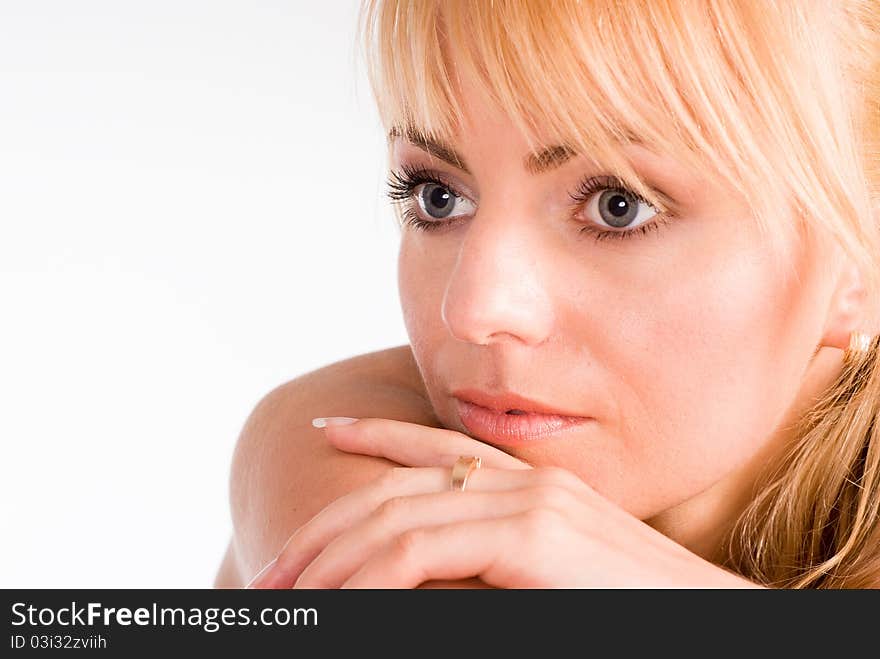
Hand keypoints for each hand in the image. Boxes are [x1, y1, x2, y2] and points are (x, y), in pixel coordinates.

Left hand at [247, 417, 758, 587]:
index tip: (328, 428)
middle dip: (328, 526)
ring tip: (285, 595)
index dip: (378, 434)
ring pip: (396, 518)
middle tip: (276, 566)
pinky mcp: (536, 536)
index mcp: (538, 485)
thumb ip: (510, 557)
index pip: (441, 447)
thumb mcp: (563, 574)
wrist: (720, 621)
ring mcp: (533, 502)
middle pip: (400, 485)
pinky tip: (336, 605)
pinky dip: (368, 578)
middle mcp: (530, 480)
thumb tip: (451, 574)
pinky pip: (420, 550)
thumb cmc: (642, 606)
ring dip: (331, 561)